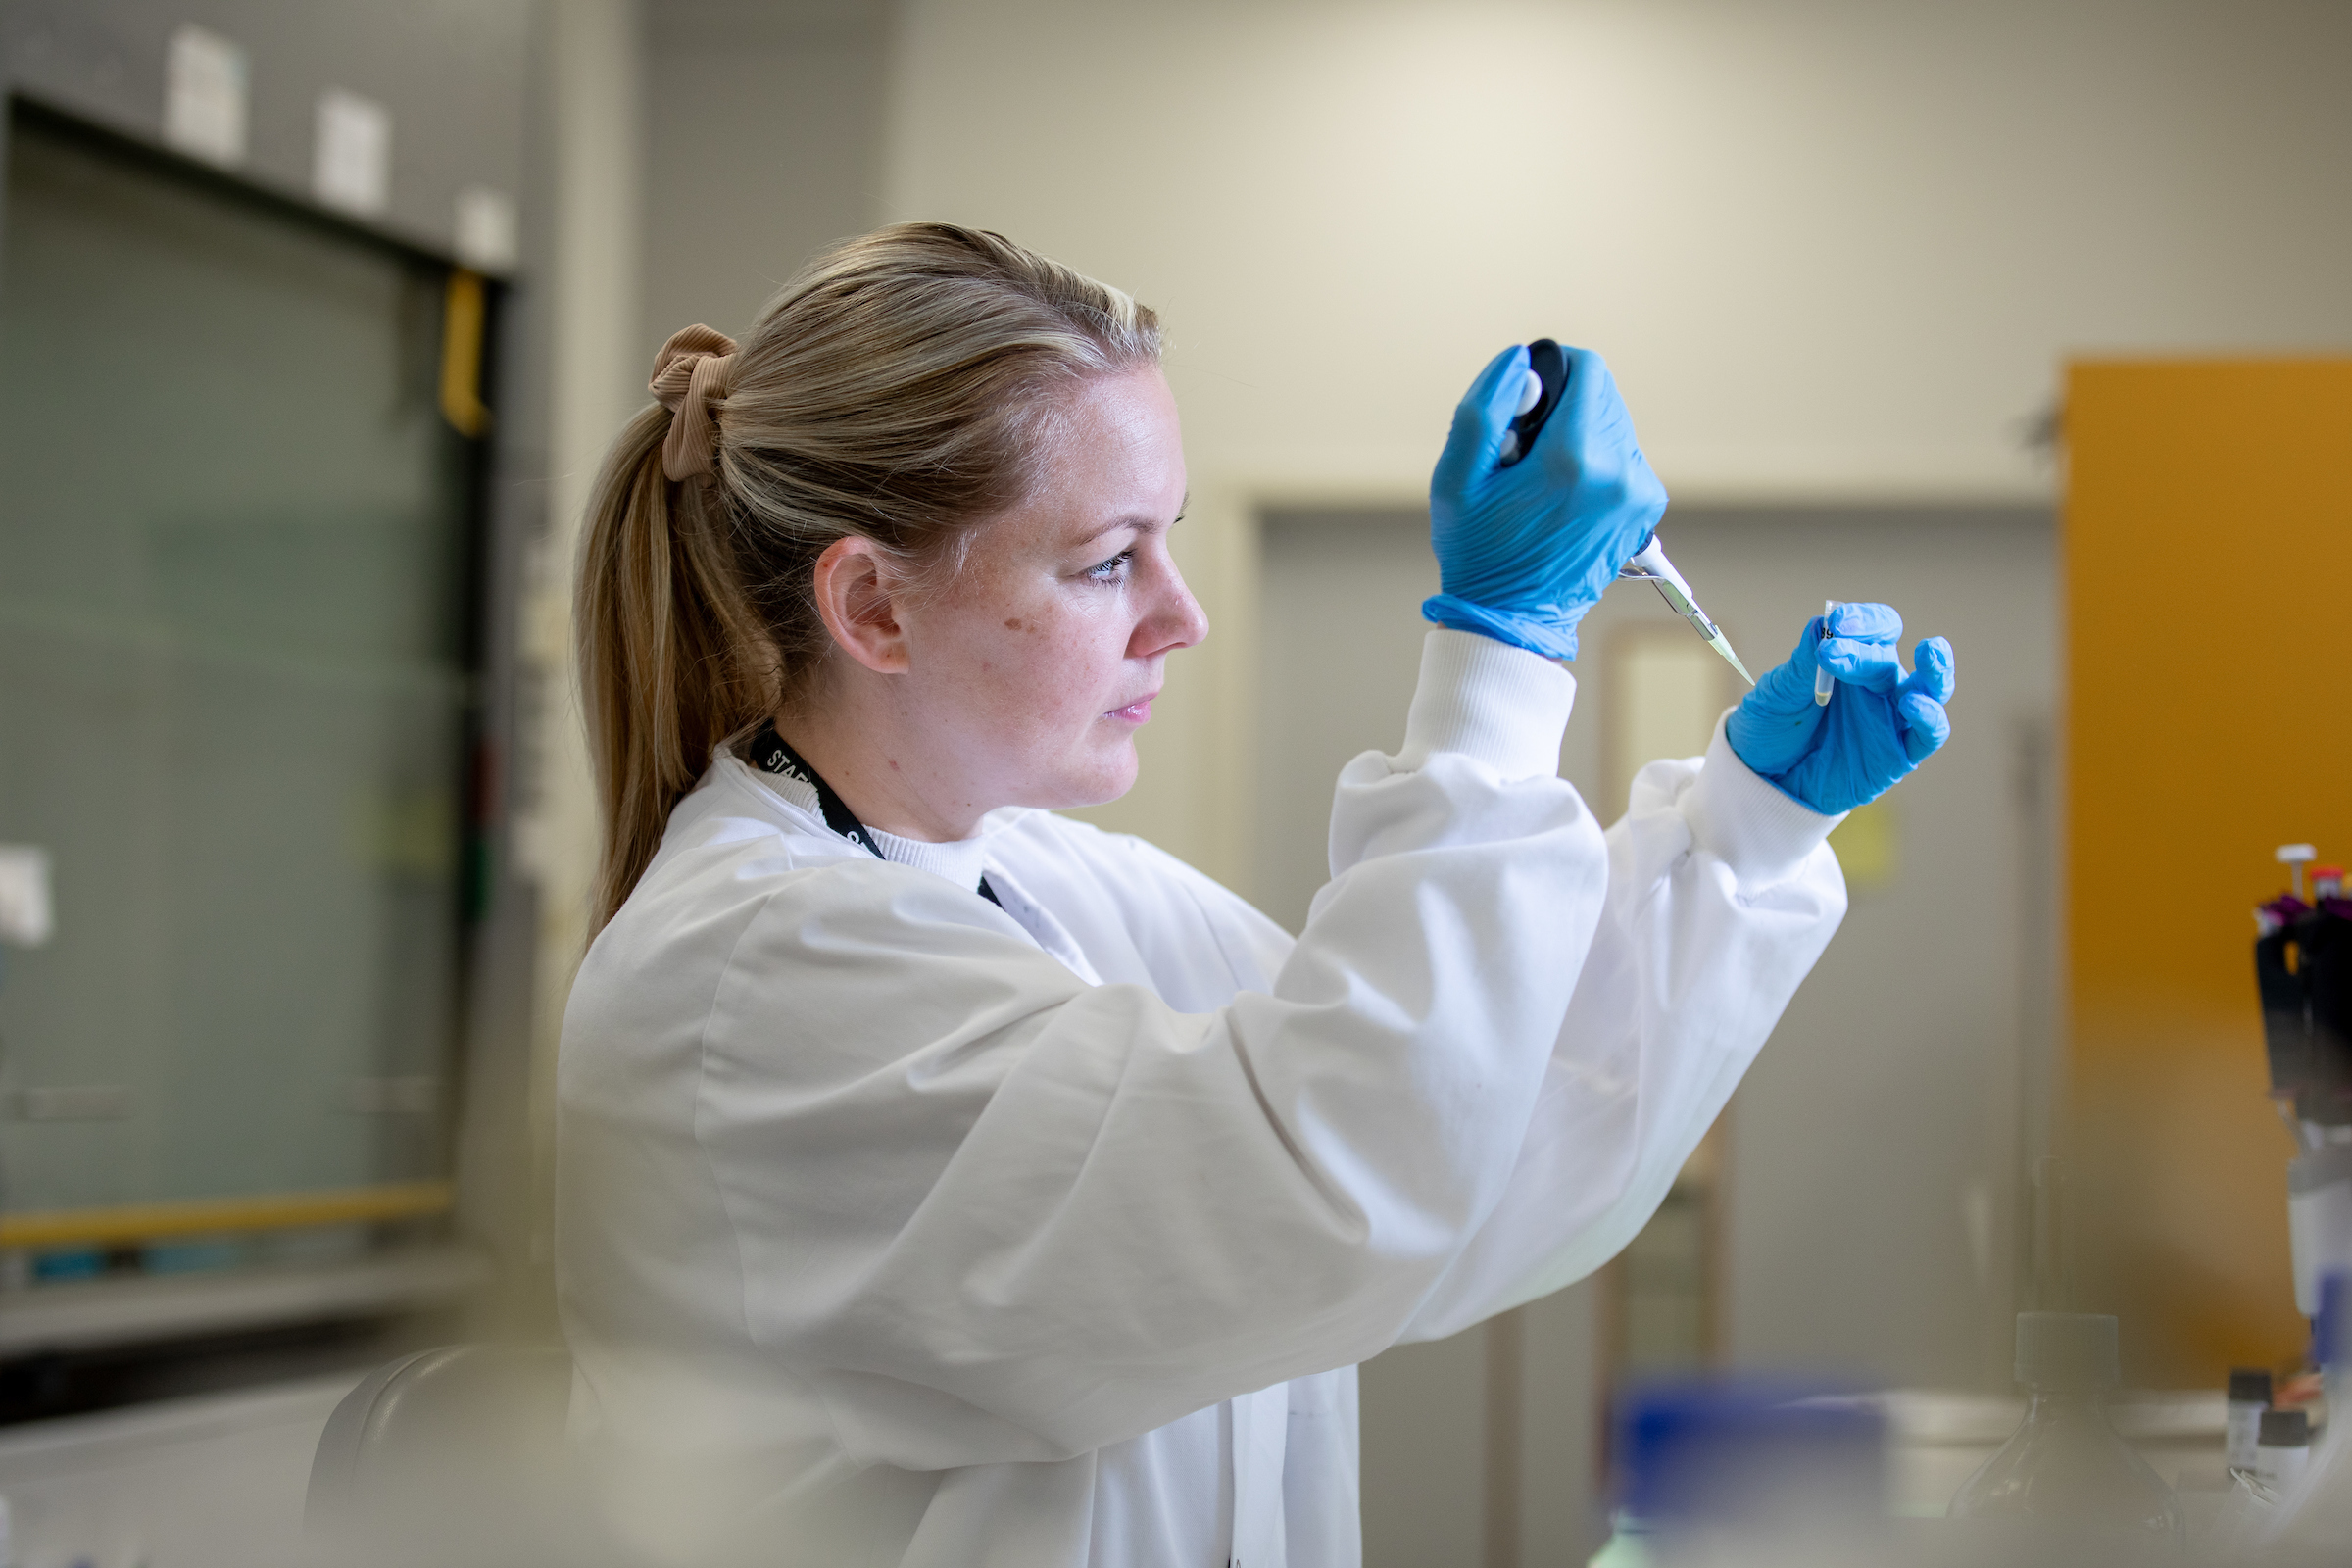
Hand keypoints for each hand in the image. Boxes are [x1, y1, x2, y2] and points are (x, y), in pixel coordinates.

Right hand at [1421, 344, 1666, 659]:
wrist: (1511, 619)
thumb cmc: (1478, 553)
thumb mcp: (1455, 479)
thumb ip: (1482, 408)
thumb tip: (1518, 359)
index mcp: (1573, 460)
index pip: (1589, 369)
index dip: (1552, 372)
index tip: (1524, 409)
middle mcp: (1618, 473)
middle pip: (1602, 394)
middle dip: (1562, 409)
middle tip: (1525, 458)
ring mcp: (1638, 493)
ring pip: (1613, 423)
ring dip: (1578, 435)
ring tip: (1542, 482)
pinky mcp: (1644, 508)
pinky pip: (1622, 456)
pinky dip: (1595, 462)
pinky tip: (1563, 496)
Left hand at [1726, 602, 1953, 815]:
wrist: (1762, 780)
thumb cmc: (1771, 730)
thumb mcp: (1778, 694)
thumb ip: (1803, 664)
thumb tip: (1823, 624)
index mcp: (1854, 660)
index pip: (1878, 629)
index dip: (1865, 621)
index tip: (1837, 622)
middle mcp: (1878, 686)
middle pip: (1889, 659)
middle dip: (1865, 652)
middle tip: (1831, 652)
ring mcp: (1891, 720)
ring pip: (1931, 689)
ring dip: (1937, 670)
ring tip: (1930, 649)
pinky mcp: (1898, 755)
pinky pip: (1928, 734)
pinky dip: (1930, 716)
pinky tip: (1913, 704)